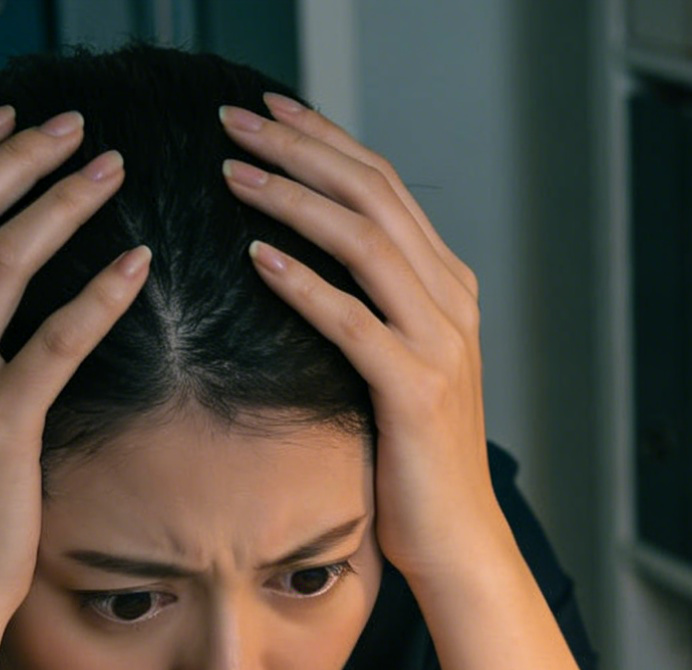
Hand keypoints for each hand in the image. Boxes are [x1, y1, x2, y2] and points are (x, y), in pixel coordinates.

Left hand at [216, 95, 506, 586]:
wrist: (457, 539)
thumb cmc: (409, 458)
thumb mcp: (395, 364)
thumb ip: (367, 306)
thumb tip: (296, 255)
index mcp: (447, 286)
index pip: (384, 185)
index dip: (325, 138)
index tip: (266, 109)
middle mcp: (451, 302)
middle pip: (374, 195)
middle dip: (301, 147)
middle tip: (234, 119)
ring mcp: (441, 345)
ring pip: (367, 243)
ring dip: (294, 199)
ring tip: (233, 172)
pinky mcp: (416, 392)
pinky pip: (354, 322)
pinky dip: (305, 284)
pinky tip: (258, 257)